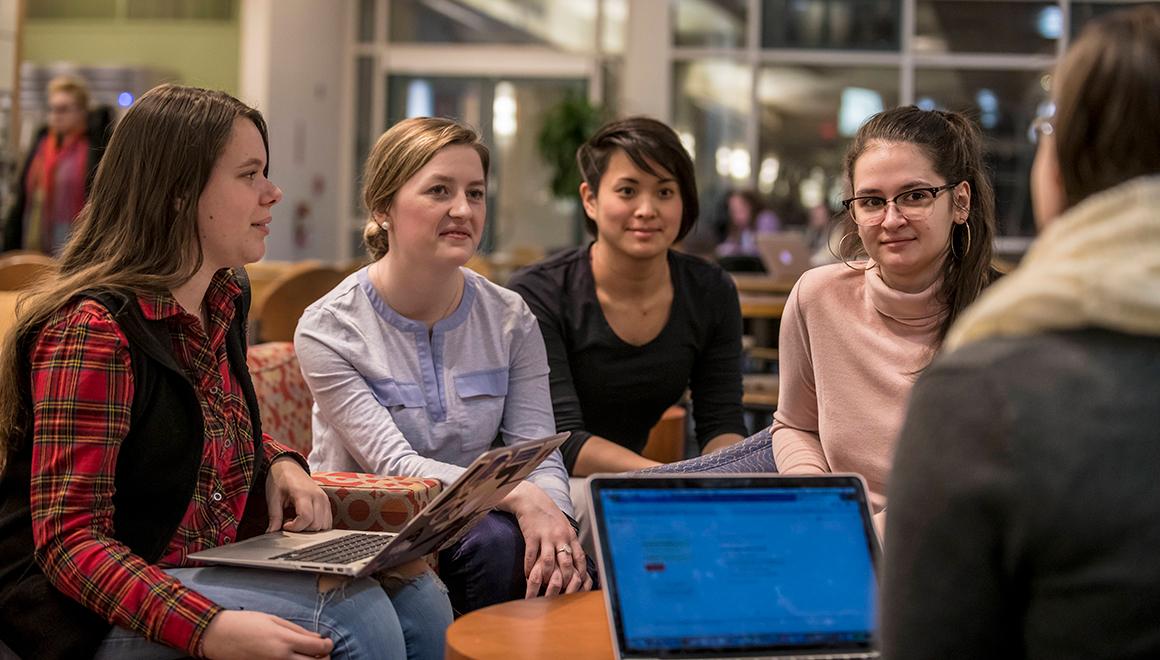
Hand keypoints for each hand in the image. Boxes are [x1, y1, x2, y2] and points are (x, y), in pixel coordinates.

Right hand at [202, 610, 331, 658]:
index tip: (327, 642)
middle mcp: (281, 658)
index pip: (318, 648)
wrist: (219, 636)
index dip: (328, 645)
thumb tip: (316, 637)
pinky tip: (293, 659)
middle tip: (322, 652)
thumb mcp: (274, 620)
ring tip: (308, 656)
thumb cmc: (244, 624)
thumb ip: (298, 630)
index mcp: (285, 641)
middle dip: (324, 659)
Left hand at [265, 457, 331, 532]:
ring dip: (310, 528)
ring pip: (324, 525)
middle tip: (290, 522)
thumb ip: (274, 516)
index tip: (285, 525)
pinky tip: (306, 520)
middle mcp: (318, 496)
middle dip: (302, 529)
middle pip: (316, 524)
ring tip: (298, 520)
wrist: (288, 466)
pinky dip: (317, 525)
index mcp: (304, 493)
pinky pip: (327, 521)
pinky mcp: (327, 502)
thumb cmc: (279, 480)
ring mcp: (324, 499)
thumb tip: (271, 532)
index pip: (306, 518)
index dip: (295, 527)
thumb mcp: (273, 498)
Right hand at [501, 482, 593, 597]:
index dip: (581, 573)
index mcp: (570, 535)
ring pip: (549, 562)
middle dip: (565, 581)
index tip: (580, 585)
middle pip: (566, 563)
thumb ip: (570, 542)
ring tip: (542, 587)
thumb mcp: (564, 527)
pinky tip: (527, 575)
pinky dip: (529, 568)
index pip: (580, 558)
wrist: (531, 499)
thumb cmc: (548, 515)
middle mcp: (561, 536)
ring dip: (546, 577)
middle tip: (561, 592)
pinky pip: (531, 555)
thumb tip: (575, 561)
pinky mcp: (532, 535)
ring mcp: (546, 536)